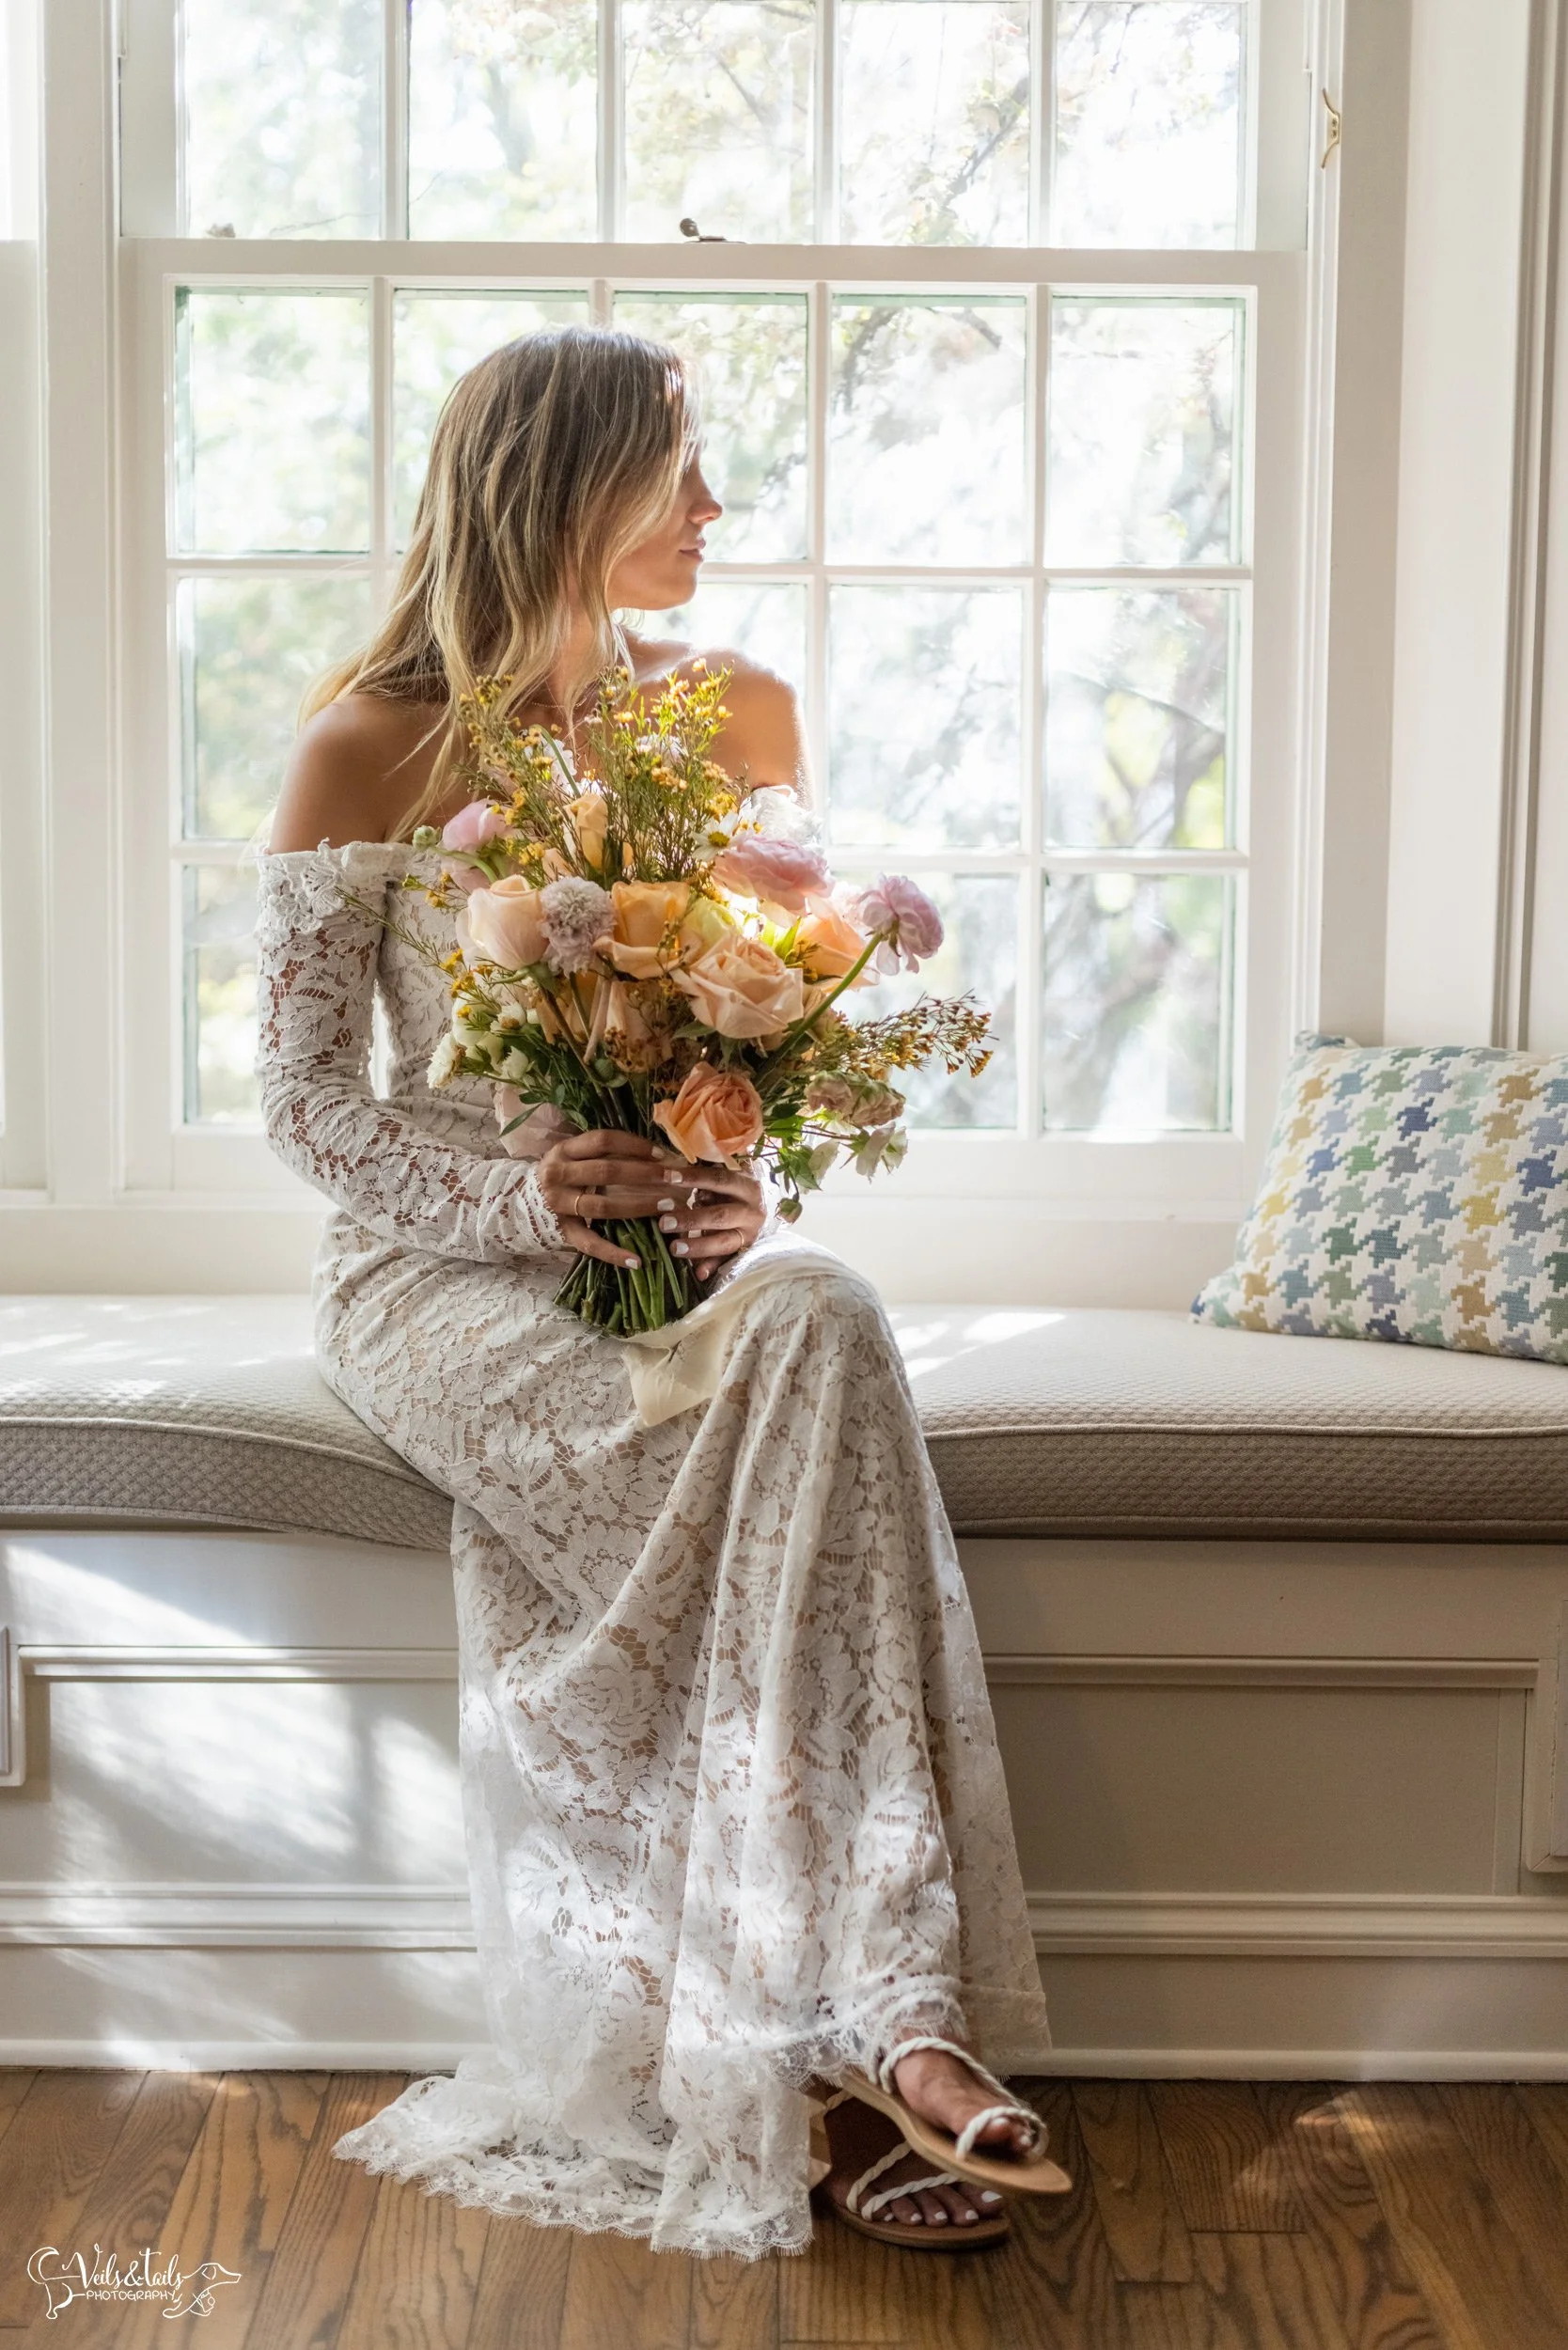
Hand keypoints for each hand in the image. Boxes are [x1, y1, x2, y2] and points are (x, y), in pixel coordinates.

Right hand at [538, 1130, 764, 1279]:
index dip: (635, 1145)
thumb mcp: (575, 1156)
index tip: (663, 1154)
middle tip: (676, 1179)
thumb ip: (606, 1153)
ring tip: (669, 1208)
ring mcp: (558, 1204)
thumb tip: (658, 1154)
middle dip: (646, 1174)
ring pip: (603, 1206)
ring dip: (639, 1206)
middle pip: (607, 1171)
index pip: (603, 1140)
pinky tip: (637, 1260)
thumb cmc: (562, 1175)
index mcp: (564, 1150)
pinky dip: (614, 1254)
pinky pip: (590, 1244)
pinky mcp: (562, 1231)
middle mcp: (558, 1174)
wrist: (522, 1202)